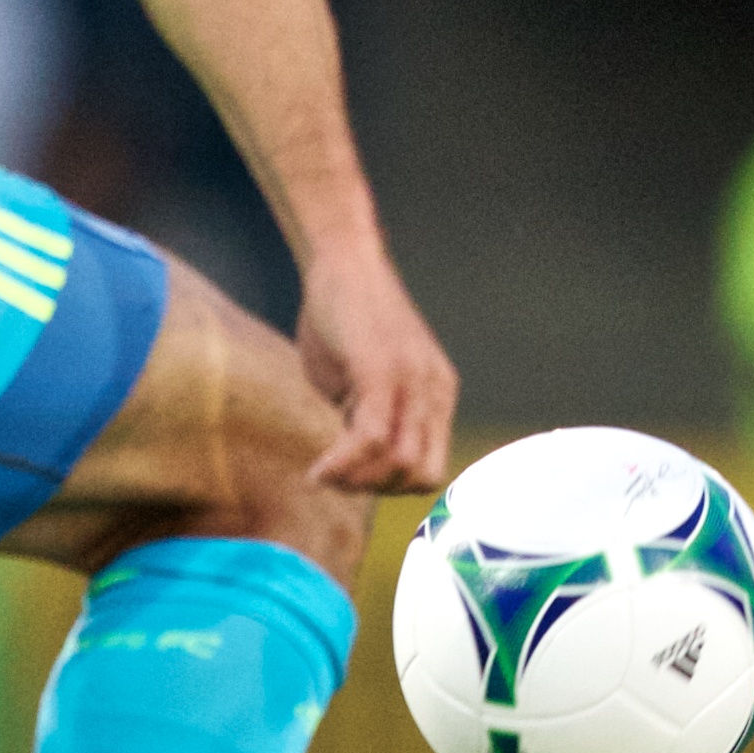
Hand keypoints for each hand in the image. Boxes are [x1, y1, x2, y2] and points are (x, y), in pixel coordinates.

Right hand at [292, 237, 457, 496]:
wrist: (341, 261)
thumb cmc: (343, 318)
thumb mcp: (361, 379)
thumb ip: (366, 419)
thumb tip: (354, 463)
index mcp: (437, 395)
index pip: (431, 470)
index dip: (390, 487)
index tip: (351, 479)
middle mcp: (434, 391)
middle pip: (421, 476)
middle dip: (375, 491)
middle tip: (336, 479)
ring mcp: (412, 381)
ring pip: (400, 464)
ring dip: (356, 482)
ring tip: (324, 473)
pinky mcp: (381, 371)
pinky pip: (370, 437)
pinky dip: (341, 465)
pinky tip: (317, 471)